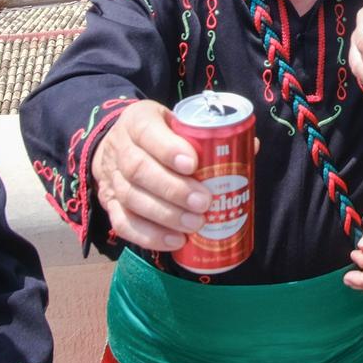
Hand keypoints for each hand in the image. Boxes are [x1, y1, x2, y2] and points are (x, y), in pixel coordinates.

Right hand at [91, 100, 210, 251]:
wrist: (119, 147)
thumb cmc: (160, 135)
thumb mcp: (177, 122)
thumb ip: (208, 135)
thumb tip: (252, 147)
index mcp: (137, 121)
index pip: (146, 130)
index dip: (168, 149)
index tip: (194, 164)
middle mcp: (119, 148)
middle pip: (138, 169)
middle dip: (173, 189)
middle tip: (204, 202)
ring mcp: (111, 178)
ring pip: (131, 198)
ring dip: (165, 215)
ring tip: (195, 225)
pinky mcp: (110, 205)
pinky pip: (124, 224)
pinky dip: (149, 236)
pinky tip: (175, 242)